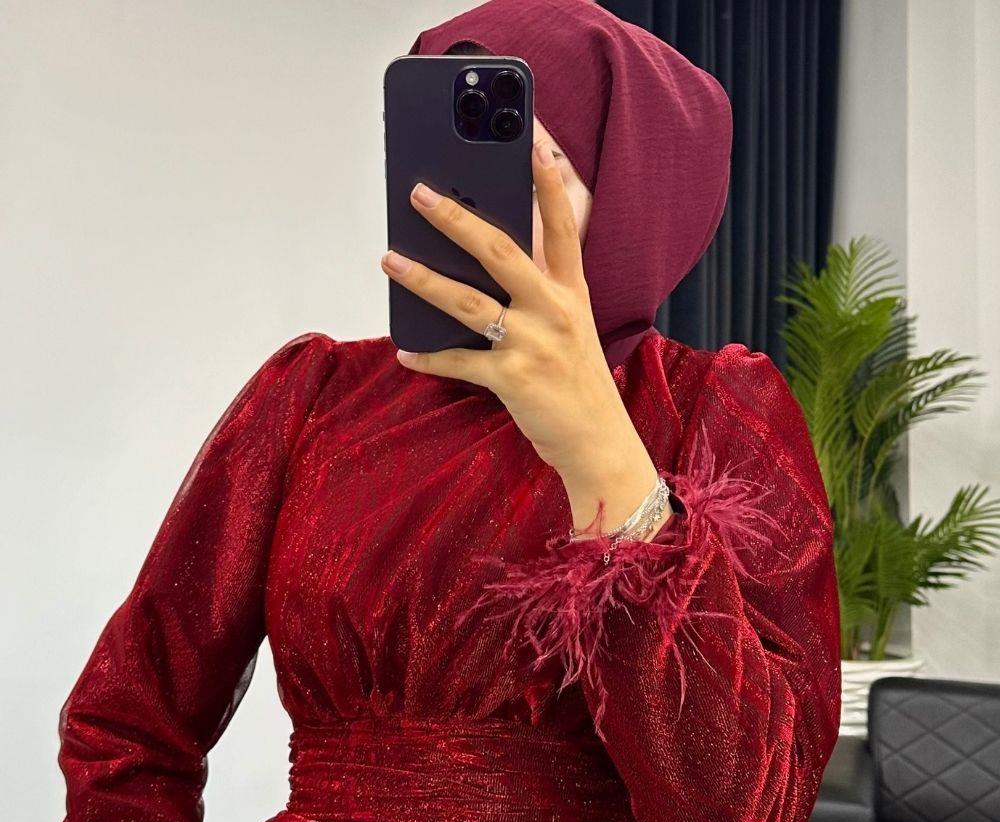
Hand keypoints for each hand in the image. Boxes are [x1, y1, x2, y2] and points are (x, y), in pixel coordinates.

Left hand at [380, 139, 651, 507]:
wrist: (598, 444)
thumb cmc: (579, 383)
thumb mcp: (574, 326)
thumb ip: (543, 289)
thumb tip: (492, 254)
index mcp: (572, 292)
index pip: (564, 225)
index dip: (548, 182)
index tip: (532, 140)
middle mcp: (554, 311)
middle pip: (500, 250)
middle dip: (456, 218)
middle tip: (420, 194)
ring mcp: (533, 344)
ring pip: (468, 301)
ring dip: (423, 279)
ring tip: (390, 260)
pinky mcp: (513, 380)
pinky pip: (460, 362)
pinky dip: (430, 356)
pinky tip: (406, 350)